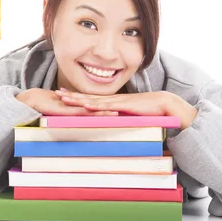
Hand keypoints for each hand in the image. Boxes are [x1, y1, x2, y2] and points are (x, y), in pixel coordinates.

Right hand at [16, 88, 118, 115]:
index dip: (106, 107)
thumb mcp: (61, 110)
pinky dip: (89, 112)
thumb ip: (70, 111)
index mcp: (77, 105)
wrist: (32, 100)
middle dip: (110, 109)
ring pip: (91, 110)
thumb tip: (76, 116)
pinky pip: (80, 112)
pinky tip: (97, 113)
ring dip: (103, 111)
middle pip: (97, 107)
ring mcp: (72, 107)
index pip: (95, 106)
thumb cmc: (44, 105)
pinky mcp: (66, 110)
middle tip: (123, 111)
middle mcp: (76, 105)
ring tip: (116, 114)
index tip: (118, 109)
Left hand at [55, 89, 197, 128]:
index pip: (92, 99)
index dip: (78, 97)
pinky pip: (107, 106)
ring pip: (93, 100)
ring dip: (78, 99)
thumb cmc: (150, 112)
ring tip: (64, 98)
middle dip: (72, 95)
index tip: (65, 95)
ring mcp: (117, 102)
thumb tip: (115, 127)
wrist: (165, 104)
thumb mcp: (131, 117)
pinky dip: (95, 105)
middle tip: (56, 93)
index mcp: (114, 102)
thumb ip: (122, 120)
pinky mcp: (124, 106)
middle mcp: (113, 100)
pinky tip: (85, 105)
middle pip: (88, 97)